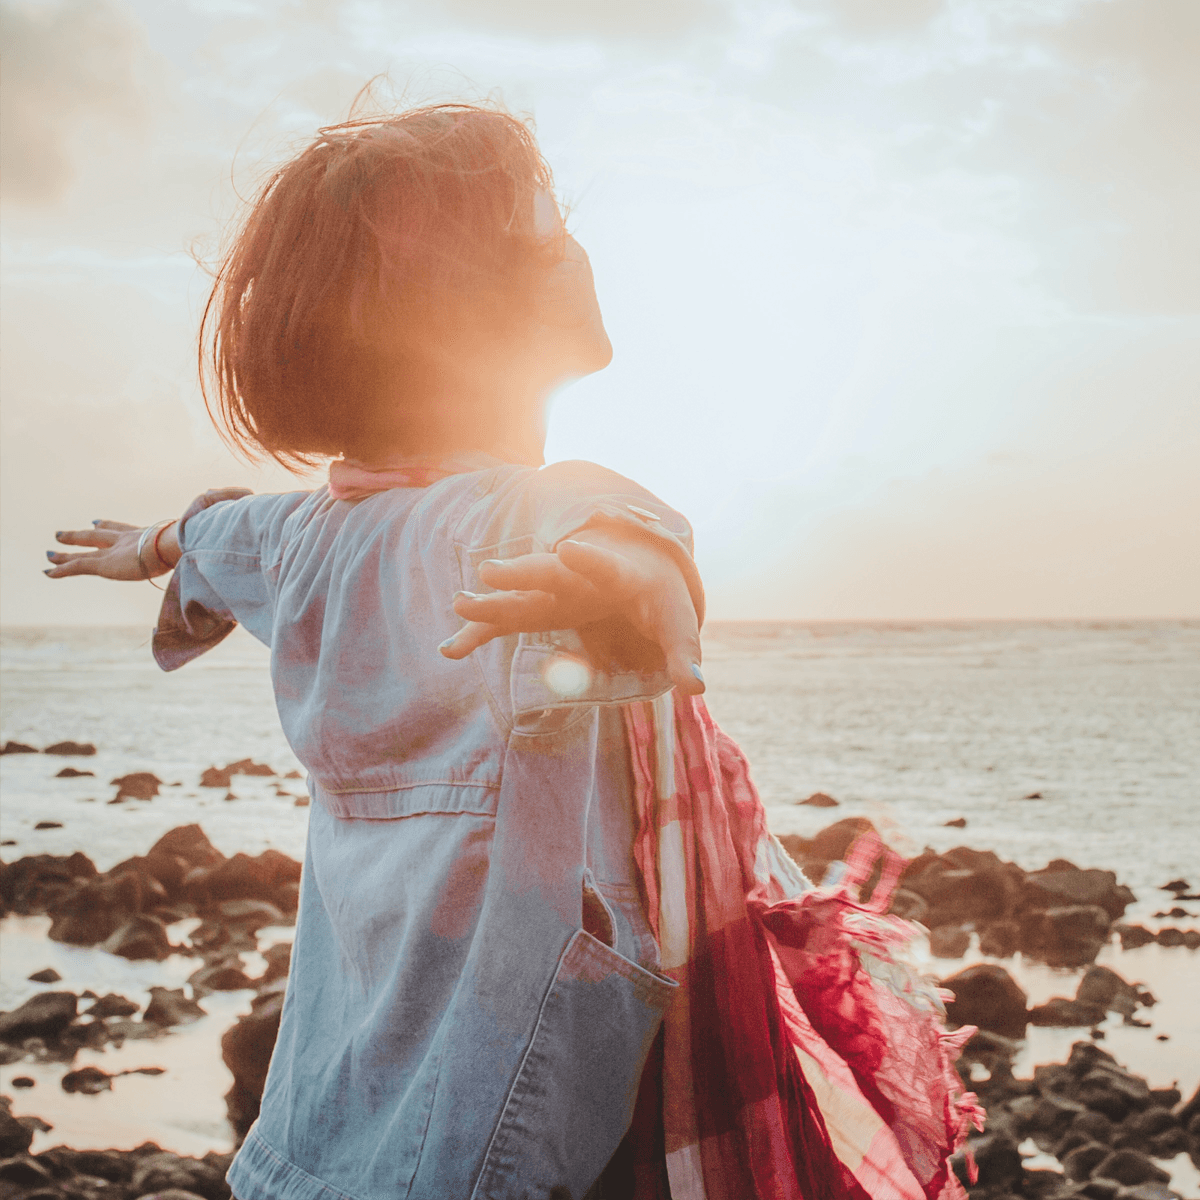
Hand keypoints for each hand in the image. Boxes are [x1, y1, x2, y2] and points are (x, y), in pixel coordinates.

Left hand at [45, 487, 252, 580]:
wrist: (190, 540)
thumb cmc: (207, 532)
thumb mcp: (220, 518)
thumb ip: (228, 505)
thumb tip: (248, 495)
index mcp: (151, 534)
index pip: (128, 530)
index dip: (112, 527)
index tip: (98, 522)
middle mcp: (131, 539)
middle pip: (103, 535)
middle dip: (86, 534)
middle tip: (69, 533)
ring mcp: (118, 551)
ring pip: (86, 549)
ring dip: (67, 550)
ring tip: (48, 553)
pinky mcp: (109, 563)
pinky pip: (79, 567)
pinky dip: (63, 569)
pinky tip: (47, 571)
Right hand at [440, 532, 704, 695]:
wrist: (638, 566)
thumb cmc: (660, 596)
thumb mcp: (677, 622)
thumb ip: (684, 654)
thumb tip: (695, 689)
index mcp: (618, 574)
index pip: (604, 566)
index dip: (590, 560)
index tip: (570, 550)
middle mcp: (579, 576)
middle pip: (547, 573)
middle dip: (520, 573)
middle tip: (489, 571)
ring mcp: (555, 592)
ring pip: (519, 595)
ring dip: (490, 602)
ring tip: (459, 604)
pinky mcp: (541, 610)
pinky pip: (506, 622)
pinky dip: (481, 632)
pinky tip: (451, 649)